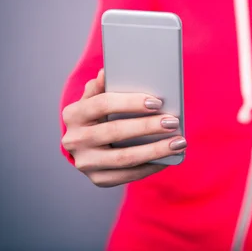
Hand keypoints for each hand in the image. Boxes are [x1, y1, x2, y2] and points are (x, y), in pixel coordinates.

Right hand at [61, 69, 186, 186]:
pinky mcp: (97, 179)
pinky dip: (150, 166)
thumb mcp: (93, 98)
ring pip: (124, 158)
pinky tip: (168, 158)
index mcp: (73, 114)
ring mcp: (85, 162)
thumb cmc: (96, 115)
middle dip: (148, 126)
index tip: (157, 102)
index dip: (130, 102)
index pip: (102, 104)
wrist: (83, 145)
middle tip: (173, 122)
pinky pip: (127, 175)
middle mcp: (74, 139)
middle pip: (115, 132)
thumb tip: (107, 72)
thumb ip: (101, 86)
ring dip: (155, 151)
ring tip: (179, 142)